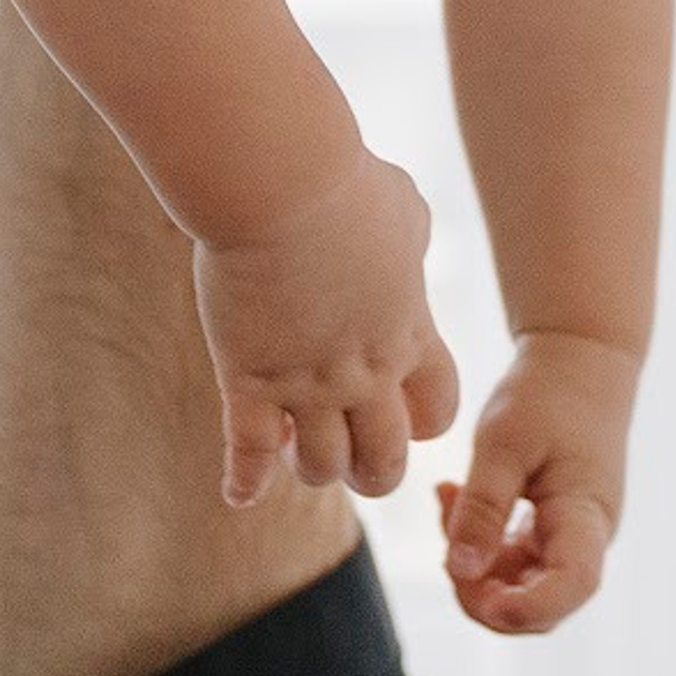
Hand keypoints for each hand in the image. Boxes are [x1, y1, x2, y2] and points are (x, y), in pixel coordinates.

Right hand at [193, 147, 458, 507]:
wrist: (282, 184)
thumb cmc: (343, 179)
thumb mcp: (404, 208)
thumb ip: (410, 241)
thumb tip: (404, 241)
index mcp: (408, 333)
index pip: (435, 412)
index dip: (419, 421)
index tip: (395, 409)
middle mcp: (365, 373)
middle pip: (384, 461)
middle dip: (371, 470)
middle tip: (349, 456)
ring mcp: (307, 384)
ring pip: (321, 467)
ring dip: (312, 470)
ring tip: (292, 454)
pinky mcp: (249, 379)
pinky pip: (248, 452)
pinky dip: (244, 482)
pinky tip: (239, 496)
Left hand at [435, 327, 639, 634]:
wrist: (579, 361)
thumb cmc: (547, 394)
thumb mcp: (503, 444)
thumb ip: (482, 509)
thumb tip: (459, 572)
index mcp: (586, 515)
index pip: (573, 586)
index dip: (528, 608)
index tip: (479, 597)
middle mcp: (586, 538)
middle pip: (543, 606)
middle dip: (485, 596)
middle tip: (442, 551)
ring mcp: (569, 537)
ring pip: (521, 586)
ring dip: (476, 566)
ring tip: (445, 503)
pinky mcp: (551, 528)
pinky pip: (513, 559)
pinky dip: (479, 543)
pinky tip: (450, 498)